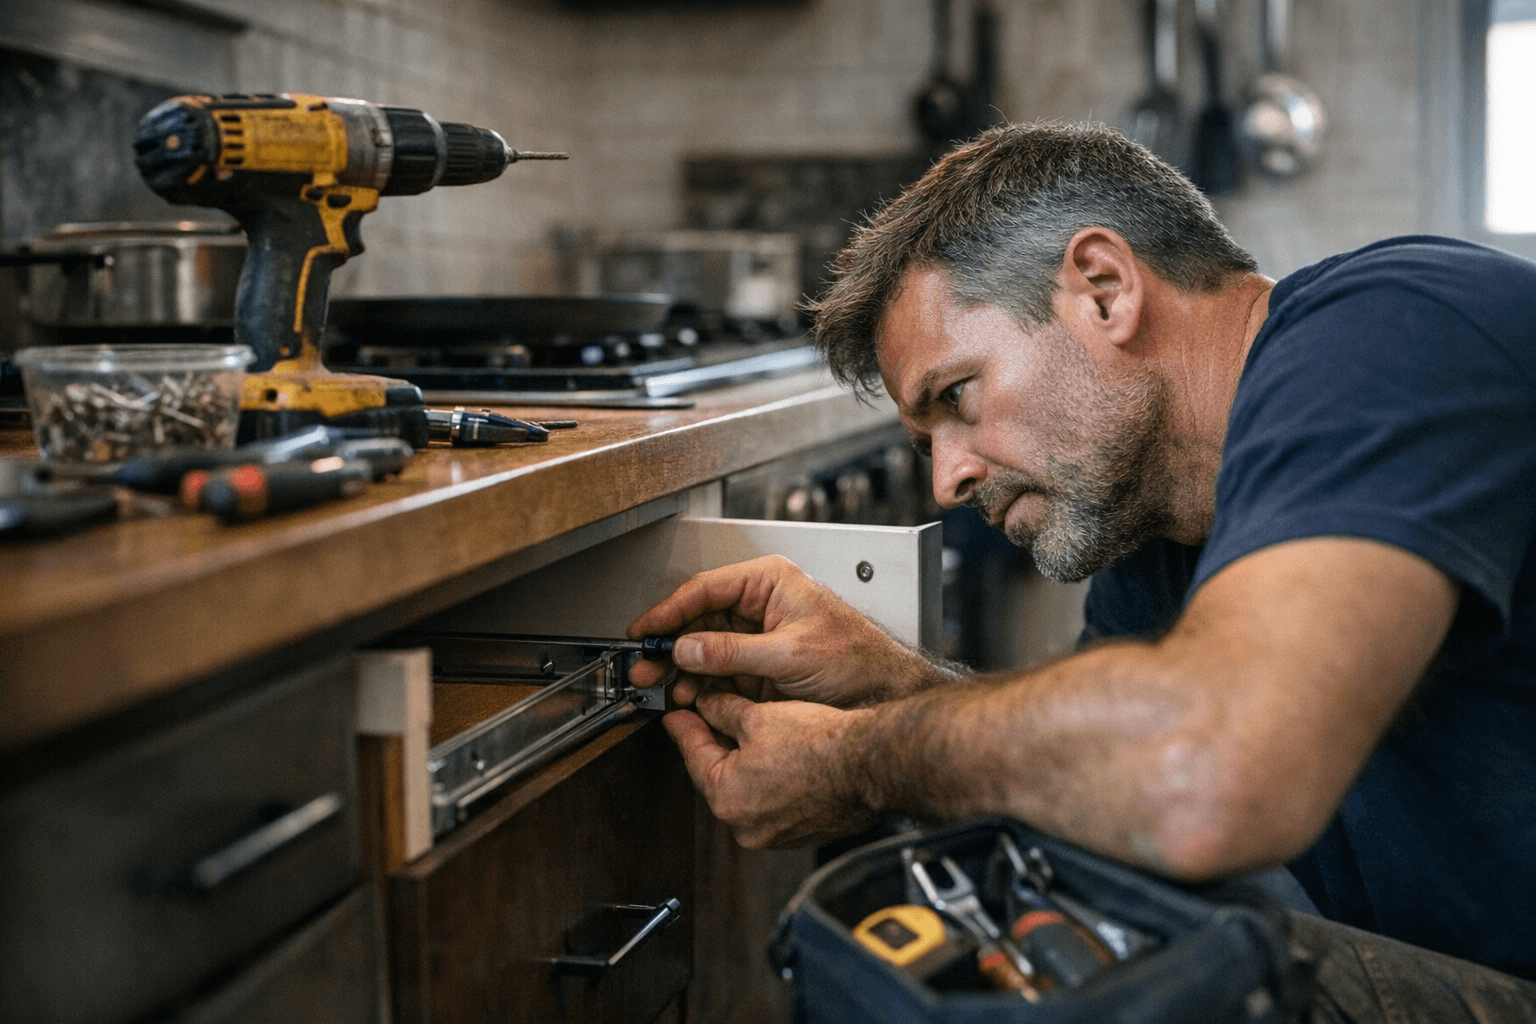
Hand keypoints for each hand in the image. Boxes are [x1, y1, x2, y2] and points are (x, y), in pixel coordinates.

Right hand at [626, 554, 939, 706]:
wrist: (885, 693)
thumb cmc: (857, 660)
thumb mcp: (789, 655)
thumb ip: (734, 652)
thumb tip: (688, 648)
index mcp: (770, 582)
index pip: (706, 589)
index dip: (669, 610)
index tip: (644, 630)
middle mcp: (761, 603)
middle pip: (700, 618)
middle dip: (671, 644)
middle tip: (646, 664)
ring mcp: (759, 635)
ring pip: (706, 646)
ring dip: (683, 668)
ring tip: (664, 686)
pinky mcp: (761, 664)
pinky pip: (721, 669)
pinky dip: (701, 683)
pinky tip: (688, 695)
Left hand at [664, 691, 880, 847]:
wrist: (869, 764)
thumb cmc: (821, 746)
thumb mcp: (759, 715)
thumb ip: (722, 710)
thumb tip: (707, 704)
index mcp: (727, 798)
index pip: (692, 756)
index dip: (683, 728)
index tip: (676, 716)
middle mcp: (745, 826)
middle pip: (717, 776)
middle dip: (715, 744)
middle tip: (710, 716)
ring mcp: (773, 834)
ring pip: (746, 790)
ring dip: (745, 763)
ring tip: (753, 731)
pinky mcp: (799, 832)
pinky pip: (772, 802)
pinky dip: (770, 780)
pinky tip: (781, 755)